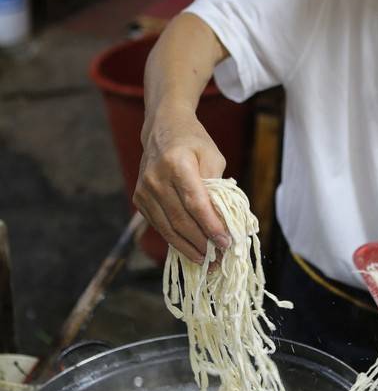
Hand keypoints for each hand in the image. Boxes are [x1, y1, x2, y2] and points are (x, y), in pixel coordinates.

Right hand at [134, 107, 229, 262]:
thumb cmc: (193, 142)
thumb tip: (222, 223)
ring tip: (207, 262)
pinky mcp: (139, 199)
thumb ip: (217, 188)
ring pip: (168, 228)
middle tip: (219, 259)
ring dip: (189, 248)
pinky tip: (191, 250)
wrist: (162, 128)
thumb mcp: (213, 157)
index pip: (195, 203)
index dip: (211, 226)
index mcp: (176, 163)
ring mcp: (144, 189)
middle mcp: (155, 177)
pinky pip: (160, 226)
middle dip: (202, 243)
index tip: (225, 243)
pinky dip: (176, 241)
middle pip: (181, 220)